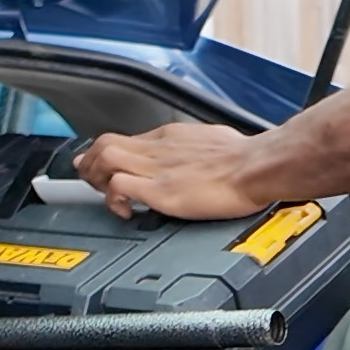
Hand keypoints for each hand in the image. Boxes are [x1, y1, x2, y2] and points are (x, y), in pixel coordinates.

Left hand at [78, 122, 270, 220]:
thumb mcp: (215, 140)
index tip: (102, 166)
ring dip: (95, 178)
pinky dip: (113, 200)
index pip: (126, 138)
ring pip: (103, 159)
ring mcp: (157, 168)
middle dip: (90, 162)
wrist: (258, 166)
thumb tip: (200, 154)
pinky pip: (118, 187)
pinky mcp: (160, 190)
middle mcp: (158, 148)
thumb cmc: (246, 157)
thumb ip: (197, 148)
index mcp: (171, 136)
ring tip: (104, 195)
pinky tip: (124, 212)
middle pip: (104, 143)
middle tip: (92, 180)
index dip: (106, 153)